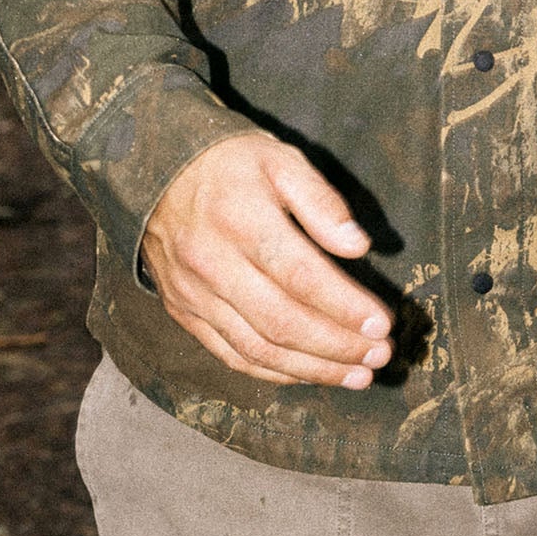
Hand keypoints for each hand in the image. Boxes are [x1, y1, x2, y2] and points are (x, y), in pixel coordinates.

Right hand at [141, 134, 393, 389]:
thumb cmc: (229, 162)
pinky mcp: (183, 312)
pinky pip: (231, 355)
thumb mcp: (280, 159)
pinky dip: (274, 372)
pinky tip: (310, 374)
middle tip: (380, 355)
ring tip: (358, 376)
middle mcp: (213, 262)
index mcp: (241, 219)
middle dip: (338, 346)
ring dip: (313, 369)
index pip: (300, 275)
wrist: (153, 168)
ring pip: (258, 348)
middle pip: (281, 321)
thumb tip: (359, 246)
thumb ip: (321, 201)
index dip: (344, 306)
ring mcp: (193, 293)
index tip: (383, 323)